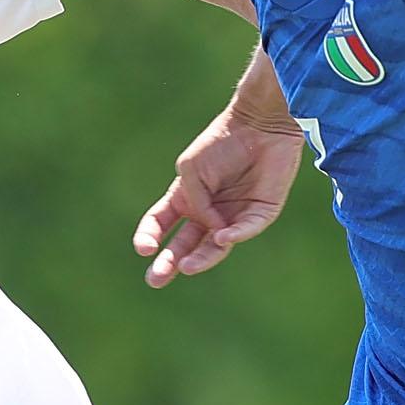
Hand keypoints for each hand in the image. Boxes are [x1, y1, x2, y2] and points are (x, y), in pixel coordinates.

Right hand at [134, 111, 303, 286]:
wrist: (258, 124)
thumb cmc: (220, 142)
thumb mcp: (191, 170)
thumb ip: (194, 201)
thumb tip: (213, 230)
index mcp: (185, 197)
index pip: (160, 223)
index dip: (148, 236)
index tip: (143, 249)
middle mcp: (208, 212)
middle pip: (185, 245)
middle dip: (169, 263)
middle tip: (154, 280)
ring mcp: (234, 215)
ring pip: (215, 246)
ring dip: (200, 258)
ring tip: (185, 268)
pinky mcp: (261, 213)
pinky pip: (246, 229)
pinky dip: (234, 235)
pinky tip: (221, 238)